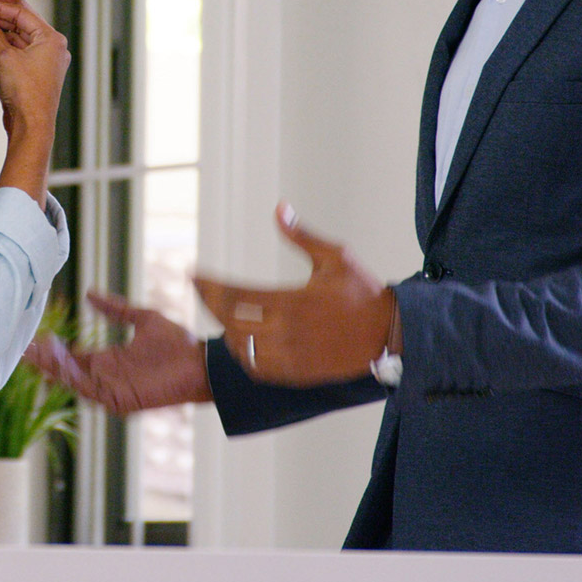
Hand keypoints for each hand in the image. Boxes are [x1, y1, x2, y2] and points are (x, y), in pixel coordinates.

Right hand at [0, 0, 68, 134]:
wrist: (31, 125)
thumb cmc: (26, 93)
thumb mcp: (6, 57)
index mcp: (51, 38)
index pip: (22, 12)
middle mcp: (49, 47)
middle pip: (18, 24)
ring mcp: (41, 60)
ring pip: (13, 40)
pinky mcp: (30, 72)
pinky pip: (12, 54)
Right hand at [24, 290, 212, 415]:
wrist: (201, 362)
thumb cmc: (177, 343)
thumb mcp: (142, 318)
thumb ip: (116, 308)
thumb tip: (90, 294)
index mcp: (110, 359)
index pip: (74, 356)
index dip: (55, 350)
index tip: (37, 339)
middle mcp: (108, 376)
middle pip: (69, 371)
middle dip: (48, 362)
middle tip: (27, 350)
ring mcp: (114, 389)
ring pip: (77, 383)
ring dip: (57, 371)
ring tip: (39, 357)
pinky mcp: (123, 400)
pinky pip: (95, 393)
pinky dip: (78, 382)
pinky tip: (64, 370)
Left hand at [194, 203, 393, 386]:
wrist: (389, 333)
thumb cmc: (362, 290)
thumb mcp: (334, 256)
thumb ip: (301, 235)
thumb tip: (279, 207)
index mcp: (291, 300)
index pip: (233, 294)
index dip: (206, 285)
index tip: (192, 273)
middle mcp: (286, 331)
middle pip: (229, 321)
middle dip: (207, 303)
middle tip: (198, 288)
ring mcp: (290, 356)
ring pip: (240, 347)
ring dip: (224, 329)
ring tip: (219, 311)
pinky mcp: (297, 374)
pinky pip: (257, 368)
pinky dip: (242, 354)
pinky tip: (240, 338)